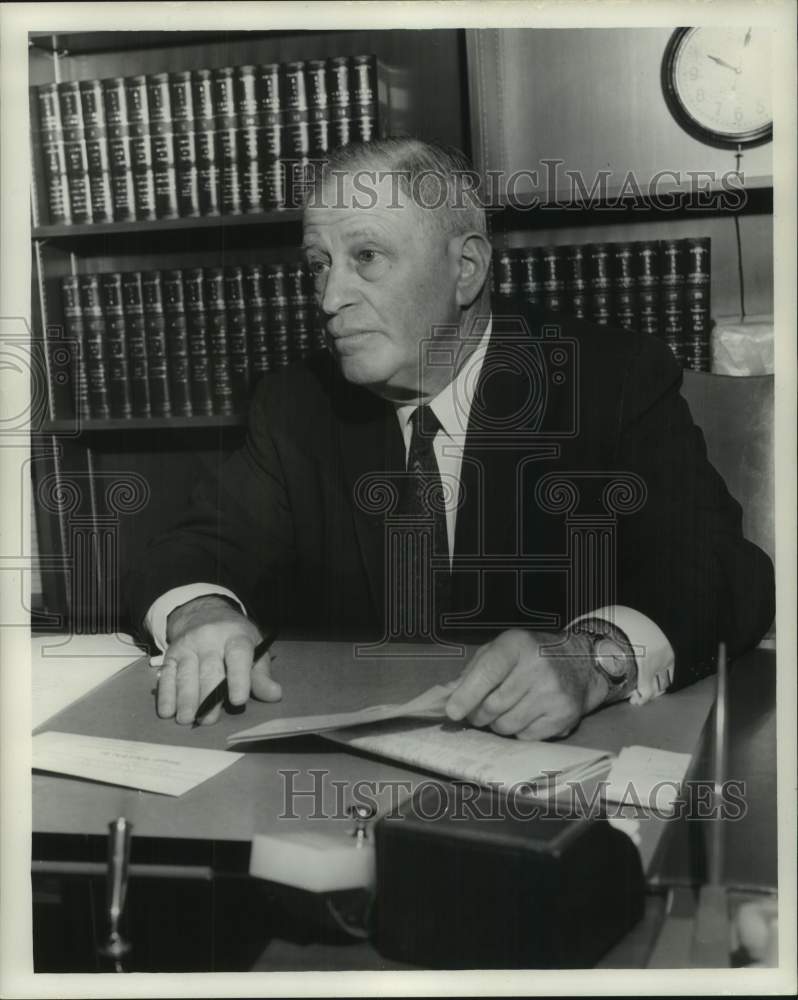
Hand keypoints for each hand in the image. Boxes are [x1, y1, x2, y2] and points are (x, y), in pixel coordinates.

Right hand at [157, 595, 281, 724]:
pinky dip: (166, 695)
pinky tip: (167, 712)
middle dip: (208, 696)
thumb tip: (274, 695)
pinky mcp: (171, 654)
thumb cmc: (235, 639)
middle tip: (209, 720)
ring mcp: (188, 645)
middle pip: (209, 669)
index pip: (238, 655)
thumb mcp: (254, 650)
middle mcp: (210, 638)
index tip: (239, 700)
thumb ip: (261, 675)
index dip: (239, 678)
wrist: (204, 614)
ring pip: (186, 674)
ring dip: (185, 698)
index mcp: (236, 636)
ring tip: (187, 719)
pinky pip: (167, 675)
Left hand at [445, 629, 606, 739]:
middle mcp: (538, 667)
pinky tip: (526, 714)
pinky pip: (525, 737)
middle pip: (493, 706)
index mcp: (517, 645)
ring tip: (506, 710)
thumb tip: (447, 697)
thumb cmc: (529, 656)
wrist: (579, 663)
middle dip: (478, 714)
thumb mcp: (500, 650)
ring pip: (506, 725)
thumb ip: (473, 671)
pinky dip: (519, 731)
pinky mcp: (564, 715)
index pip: (488, 672)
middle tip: (478, 711)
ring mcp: (553, 693)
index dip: (467, 695)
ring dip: (498, 724)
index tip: (452, 711)